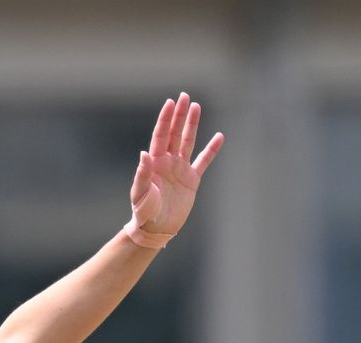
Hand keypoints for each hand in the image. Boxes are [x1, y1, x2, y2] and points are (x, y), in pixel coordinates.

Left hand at [124, 92, 223, 249]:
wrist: (155, 229)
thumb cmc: (144, 212)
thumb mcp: (141, 193)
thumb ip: (143, 174)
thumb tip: (143, 153)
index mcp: (154, 163)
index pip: (161, 135)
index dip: (165, 119)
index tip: (170, 102)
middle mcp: (167, 162)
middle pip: (175, 133)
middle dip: (179, 115)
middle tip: (184, 96)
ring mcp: (180, 169)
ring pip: (188, 141)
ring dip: (192, 125)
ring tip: (196, 106)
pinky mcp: (192, 180)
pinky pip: (204, 161)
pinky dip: (212, 149)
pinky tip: (219, 136)